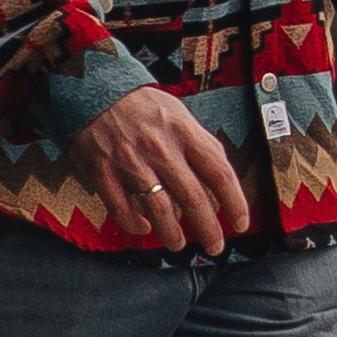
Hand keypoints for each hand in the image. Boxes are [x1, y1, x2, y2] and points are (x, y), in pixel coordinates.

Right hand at [70, 84, 251, 255]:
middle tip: (215, 246)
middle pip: (193, 197)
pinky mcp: (103, 171)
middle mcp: (161, 148)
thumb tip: (221, 177)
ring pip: (159, 207)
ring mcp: (131, 161)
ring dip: (172, 233)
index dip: (235, 202)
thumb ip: (200, 144)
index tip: (241, 223)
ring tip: (178, 245)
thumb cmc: (143, 106)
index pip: (219, 173)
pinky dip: (134, 223)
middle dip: (208, 228)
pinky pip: (121, 207)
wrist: (95, 90)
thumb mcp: (179, 115)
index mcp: (184, 132)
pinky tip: (143, 228)